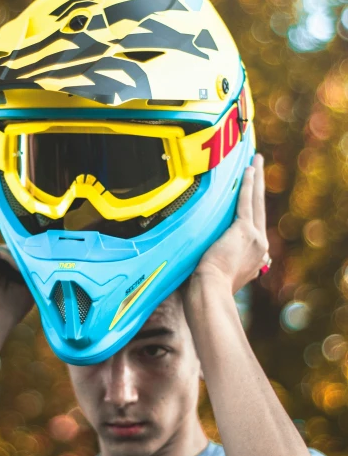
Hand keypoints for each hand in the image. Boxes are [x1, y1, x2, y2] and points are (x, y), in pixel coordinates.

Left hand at [191, 153, 268, 293]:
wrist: (209, 293)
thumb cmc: (203, 293)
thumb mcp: (212, 278)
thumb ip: (211, 266)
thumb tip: (195, 263)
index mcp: (253, 261)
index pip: (254, 230)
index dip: (252, 213)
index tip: (251, 201)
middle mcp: (259, 249)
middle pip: (259, 211)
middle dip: (258, 189)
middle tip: (258, 169)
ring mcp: (256, 240)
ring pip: (256, 203)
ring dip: (256, 180)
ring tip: (256, 161)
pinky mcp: (245, 232)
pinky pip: (247, 202)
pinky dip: (248, 185)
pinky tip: (249, 169)